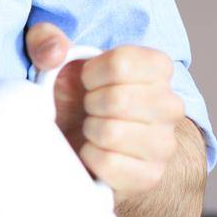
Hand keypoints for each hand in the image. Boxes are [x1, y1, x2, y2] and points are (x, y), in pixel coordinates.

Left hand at [26, 23, 185, 200]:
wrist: (78, 144)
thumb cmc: (71, 97)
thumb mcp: (53, 59)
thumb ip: (46, 40)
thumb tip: (54, 53)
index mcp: (156, 68)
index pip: (122, 63)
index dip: (91, 74)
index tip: (88, 82)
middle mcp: (170, 104)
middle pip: (119, 100)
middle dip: (90, 105)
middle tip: (89, 109)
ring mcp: (165, 143)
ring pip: (113, 133)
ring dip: (90, 131)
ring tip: (93, 129)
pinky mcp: (150, 175)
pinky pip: (108, 163)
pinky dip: (90, 158)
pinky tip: (94, 151)